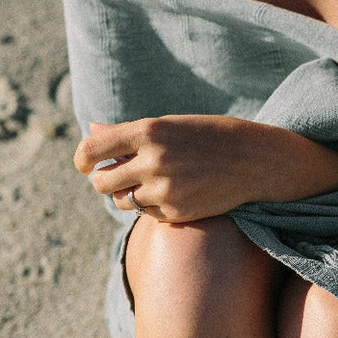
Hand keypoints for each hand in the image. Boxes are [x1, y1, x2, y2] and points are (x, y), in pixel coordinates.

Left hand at [74, 116, 277, 223]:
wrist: (255, 160)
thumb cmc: (209, 136)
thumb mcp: (170, 125)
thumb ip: (127, 131)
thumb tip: (91, 128)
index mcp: (148, 132)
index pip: (91, 150)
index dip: (82, 160)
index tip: (85, 164)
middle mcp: (152, 161)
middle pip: (100, 182)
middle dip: (104, 180)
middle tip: (119, 176)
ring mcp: (164, 190)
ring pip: (121, 201)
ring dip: (128, 194)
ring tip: (153, 182)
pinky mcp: (175, 212)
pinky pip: (145, 213)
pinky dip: (152, 205)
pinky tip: (175, 191)